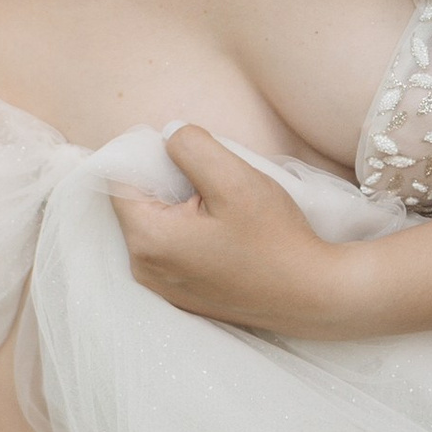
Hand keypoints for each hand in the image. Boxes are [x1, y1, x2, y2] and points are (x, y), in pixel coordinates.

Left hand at [108, 129, 359, 336]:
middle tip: (211, 179)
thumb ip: (192, 147)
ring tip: (220, 206)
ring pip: (154, 224)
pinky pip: (169, 249)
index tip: (187, 153)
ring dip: (179, 206)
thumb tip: (168, 136)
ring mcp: (161, 286)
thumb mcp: (235, 179)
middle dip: (165, 182)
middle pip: (135, 203)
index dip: (148, 156)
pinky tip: (223, 231)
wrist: (312, 295)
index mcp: (148, 239)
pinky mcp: (180, 295)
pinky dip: (187, 231)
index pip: (119, 180)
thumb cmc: (276, 240)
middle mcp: (143, 269)